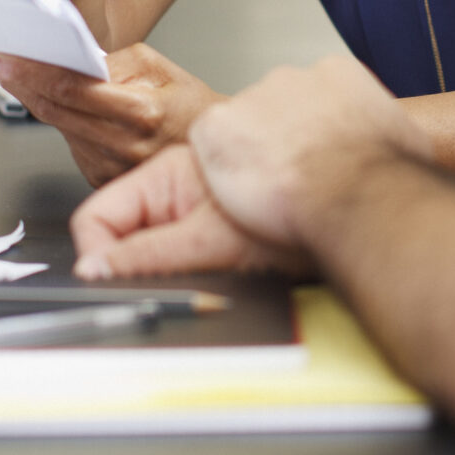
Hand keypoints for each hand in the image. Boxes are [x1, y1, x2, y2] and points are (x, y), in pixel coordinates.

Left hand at [0, 43, 219, 187]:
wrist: (209, 154)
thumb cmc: (190, 107)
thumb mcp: (158, 67)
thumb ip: (111, 61)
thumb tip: (67, 57)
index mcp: (141, 111)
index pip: (70, 88)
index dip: (30, 70)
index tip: (3, 57)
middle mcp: (123, 145)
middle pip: (53, 110)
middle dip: (21, 82)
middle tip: (0, 62)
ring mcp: (109, 168)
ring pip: (57, 127)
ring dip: (39, 100)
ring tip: (30, 77)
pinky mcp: (100, 179)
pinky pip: (69, 143)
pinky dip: (62, 122)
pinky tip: (68, 107)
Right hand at [72, 146, 304, 277]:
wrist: (360, 201)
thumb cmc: (300, 215)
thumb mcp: (211, 244)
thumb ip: (148, 256)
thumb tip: (94, 268)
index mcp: (167, 173)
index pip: (99, 217)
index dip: (100, 256)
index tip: (111, 285)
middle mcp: (184, 169)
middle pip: (132, 225)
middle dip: (150, 258)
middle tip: (189, 277)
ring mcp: (209, 180)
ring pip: (168, 228)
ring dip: (189, 252)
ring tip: (231, 258)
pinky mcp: (238, 192)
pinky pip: (205, 222)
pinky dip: (222, 238)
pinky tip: (253, 244)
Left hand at [189, 55, 430, 248]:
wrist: (354, 192)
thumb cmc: (384, 175)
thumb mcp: (407, 139)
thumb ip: (387, 129)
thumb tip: (394, 142)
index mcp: (336, 73)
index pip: (312, 97)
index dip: (312, 134)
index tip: (318, 161)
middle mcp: (289, 76)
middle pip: (273, 109)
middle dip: (278, 143)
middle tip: (292, 182)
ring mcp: (250, 97)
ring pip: (239, 130)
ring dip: (250, 158)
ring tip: (271, 195)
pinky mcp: (216, 126)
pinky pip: (208, 147)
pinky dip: (218, 171)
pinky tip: (243, 194)